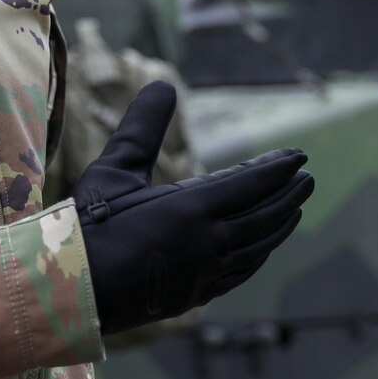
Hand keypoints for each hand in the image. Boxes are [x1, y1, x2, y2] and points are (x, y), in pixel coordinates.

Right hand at [74, 82, 314, 333]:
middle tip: (307, 178)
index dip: (278, 168)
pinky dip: (259, 254)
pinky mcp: (195, 294)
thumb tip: (162, 83)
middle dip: (288, 193)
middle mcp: (208, 242)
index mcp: (191, 208)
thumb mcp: (114, 169)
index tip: (299, 156)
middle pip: (263, 214)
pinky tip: (263, 247)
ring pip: (257, 245)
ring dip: (280, 223)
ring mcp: (204, 272)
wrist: (70, 289)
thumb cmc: (88, 224)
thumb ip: (142, 127)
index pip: (251, 182)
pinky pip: (241, 271)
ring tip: (296, 208)